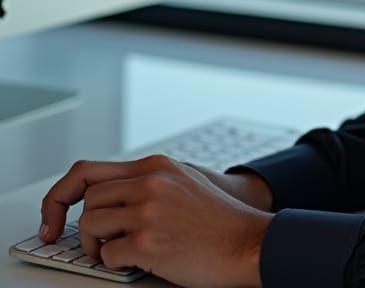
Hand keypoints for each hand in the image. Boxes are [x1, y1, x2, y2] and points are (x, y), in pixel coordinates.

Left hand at [40, 155, 272, 287]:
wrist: (246, 242)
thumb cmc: (217, 219)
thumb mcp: (183, 182)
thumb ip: (147, 182)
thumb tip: (104, 198)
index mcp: (156, 166)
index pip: (86, 171)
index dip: (59, 196)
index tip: (51, 219)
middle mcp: (150, 182)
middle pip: (86, 201)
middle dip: (84, 229)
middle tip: (95, 244)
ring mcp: (149, 211)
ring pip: (90, 227)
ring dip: (96, 247)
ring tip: (120, 252)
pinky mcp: (149, 242)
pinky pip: (107, 257)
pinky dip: (116, 264)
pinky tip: (140, 260)